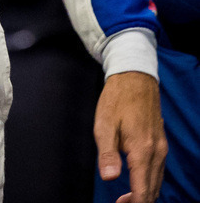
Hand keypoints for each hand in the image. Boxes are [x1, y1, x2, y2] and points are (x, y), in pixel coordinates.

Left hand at [94, 71, 165, 202]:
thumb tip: (109, 178)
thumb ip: (107, 153)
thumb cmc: (117, 99)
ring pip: (157, 181)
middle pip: (152, 190)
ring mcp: (161, 147)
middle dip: (138, 201)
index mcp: (142, 150)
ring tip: (125, 197)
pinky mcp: (161, 142)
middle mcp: (156, 152)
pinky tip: (136, 180)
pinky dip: (149, 181)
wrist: (134, 76)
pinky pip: (158, 170)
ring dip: (144, 193)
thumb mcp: (104, 124)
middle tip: (119, 202)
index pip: (143, 191)